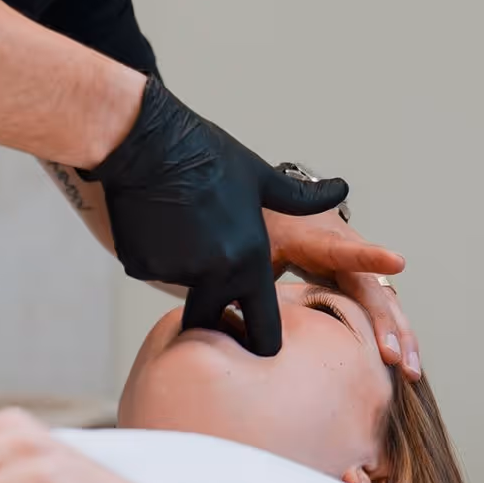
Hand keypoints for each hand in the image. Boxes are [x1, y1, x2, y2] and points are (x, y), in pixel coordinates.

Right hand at [87, 74, 347, 355]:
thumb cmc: (208, 157)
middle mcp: (215, 275)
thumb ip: (302, 199)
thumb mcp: (260, 178)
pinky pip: (153, 270)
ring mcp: (176, 273)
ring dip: (184, 268)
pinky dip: (156, 254)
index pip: (264, 332)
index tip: (253, 335)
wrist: (149, 142)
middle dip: (213, 313)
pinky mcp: (141, 266)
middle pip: (214, 320)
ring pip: (183, 286)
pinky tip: (158, 221)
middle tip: (207, 281)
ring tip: (182, 224)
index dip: (260, 339)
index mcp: (250, 261)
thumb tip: (342, 189)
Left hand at [267, 212, 419, 378]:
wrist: (282, 207)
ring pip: (386, 302)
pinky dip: (396, 335)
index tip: (397, 261)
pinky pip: (383, 309)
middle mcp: (349, 251)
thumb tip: (238, 314)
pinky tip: (406, 366)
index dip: (369, 257)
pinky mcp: (361, 281)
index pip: (345, 250)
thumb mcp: (256, 248)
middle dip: (387, 323)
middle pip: (372, 288)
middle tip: (394, 356)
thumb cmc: (269, 228)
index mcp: (318, 239)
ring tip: (411, 371)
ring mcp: (359, 266)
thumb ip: (252, 279)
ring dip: (401, 335)